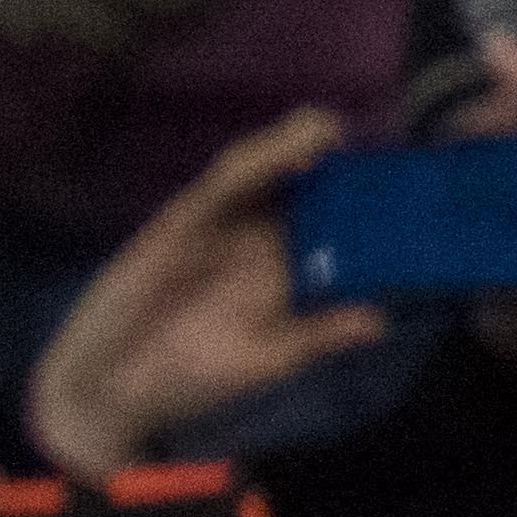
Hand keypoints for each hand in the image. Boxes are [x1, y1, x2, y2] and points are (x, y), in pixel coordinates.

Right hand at [29, 109, 382, 473]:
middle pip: (300, 185)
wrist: (111, 388)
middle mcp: (254, 240)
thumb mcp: (265, 360)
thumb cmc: (188, 378)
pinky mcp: (179, 224)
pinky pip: (218, 188)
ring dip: (291, 146)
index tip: (406, 178)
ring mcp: (217, 227)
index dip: (364, 197)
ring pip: (260, 173)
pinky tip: (281, 153)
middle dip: (331, 159)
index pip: (331, 222)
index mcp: (282, 270)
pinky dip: (250, 165)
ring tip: (327, 128)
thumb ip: (315, 335)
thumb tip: (380, 320)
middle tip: (367, 140)